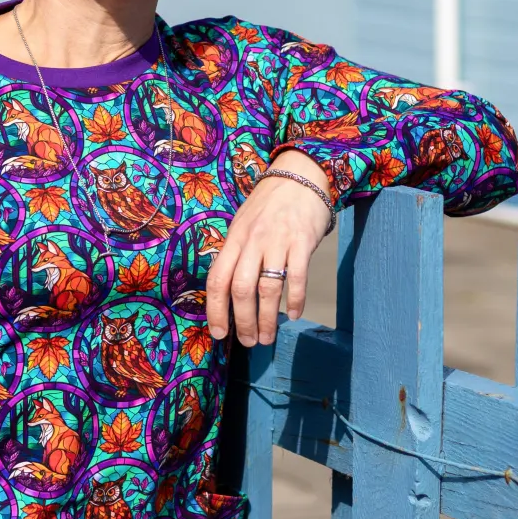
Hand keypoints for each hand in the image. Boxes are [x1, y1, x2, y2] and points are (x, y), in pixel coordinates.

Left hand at [206, 150, 333, 347]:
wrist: (301, 175)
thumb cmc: (269, 204)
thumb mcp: (244, 224)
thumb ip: (237, 253)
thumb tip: (229, 292)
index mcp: (234, 239)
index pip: (217, 279)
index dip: (215, 310)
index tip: (219, 332)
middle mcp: (252, 241)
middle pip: (241, 289)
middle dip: (242, 322)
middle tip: (248, 342)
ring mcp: (277, 241)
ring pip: (268, 288)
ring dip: (267, 319)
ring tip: (267, 337)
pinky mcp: (302, 241)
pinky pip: (296, 276)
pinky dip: (295, 299)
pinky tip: (295, 315)